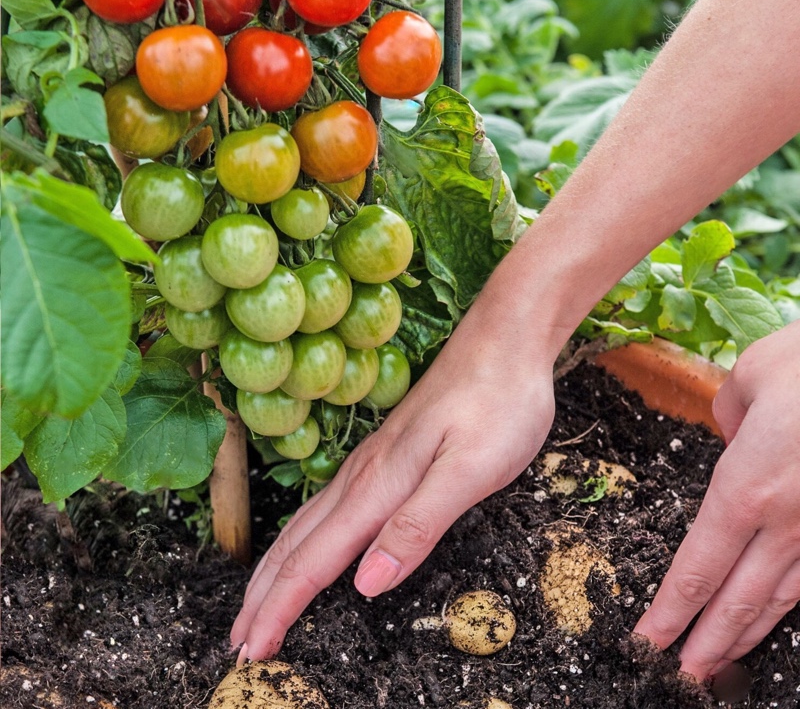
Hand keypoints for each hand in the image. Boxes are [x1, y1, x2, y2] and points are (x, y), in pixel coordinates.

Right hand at [230, 303, 557, 661]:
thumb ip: (417, 525)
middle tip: (239, 642)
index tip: (252, 652)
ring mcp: (372, 461)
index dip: (280, 609)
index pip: (315, 561)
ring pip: (308, 523)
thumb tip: (365, 582)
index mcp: (379, 486)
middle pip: (298, 544)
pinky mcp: (387, 453)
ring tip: (257, 601)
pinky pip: (329, 504)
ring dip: (277, 568)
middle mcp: (364, 474)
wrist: (505, 341)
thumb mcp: (469, 470)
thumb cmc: (497, 402)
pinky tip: (310, 541)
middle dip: (263, 595)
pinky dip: (305, 537)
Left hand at [633, 319, 799, 679]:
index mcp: (746, 488)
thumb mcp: (749, 379)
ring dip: (746, 633)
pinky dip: (790, 605)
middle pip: (737, 597)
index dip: (672, 609)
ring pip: (781, 597)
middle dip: (705, 641)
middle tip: (679, 677)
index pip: (698, 565)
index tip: (649, 641)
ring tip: (719, 661)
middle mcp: (785, 521)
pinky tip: (776, 618)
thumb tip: (732, 434)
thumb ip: (728, 416)